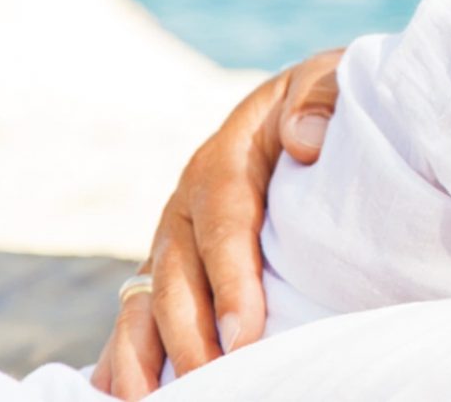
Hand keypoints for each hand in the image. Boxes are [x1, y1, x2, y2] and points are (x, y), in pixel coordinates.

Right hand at [91, 49, 342, 396]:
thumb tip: (305, 140)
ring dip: (144, 354)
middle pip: (176, 275)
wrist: (299, 107)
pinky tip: (124, 394)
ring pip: (144, 302)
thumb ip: (319, 99)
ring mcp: (170, 242)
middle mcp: (184, 207)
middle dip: (190, 334)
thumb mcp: (326, 80)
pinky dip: (124, 357)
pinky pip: (137, 317)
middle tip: (215, 380)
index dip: (230, 279)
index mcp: (221, 161)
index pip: (223, 223)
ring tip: (154, 399)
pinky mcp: (168, 271)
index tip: (244, 331)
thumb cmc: (321, 103)